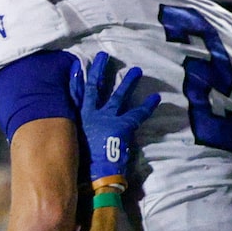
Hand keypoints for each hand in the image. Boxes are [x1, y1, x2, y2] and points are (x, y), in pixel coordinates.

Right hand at [77, 51, 159, 182]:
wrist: (97, 174)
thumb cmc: (85, 164)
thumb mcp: (75, 144)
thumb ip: (78, 133)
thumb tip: (79, 133)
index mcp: (79, 119)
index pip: (77, 94)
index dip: (76, 79)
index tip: (77, 65)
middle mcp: (91, 114)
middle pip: (95, 87)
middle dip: (100, 71)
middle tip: (105, 57)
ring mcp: (108, 118)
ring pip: (119, 96)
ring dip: (128, 82)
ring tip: (137, 70)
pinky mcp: (122, 126)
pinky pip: (138, 114)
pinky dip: (147, 106)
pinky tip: (156, 97)